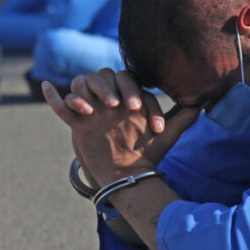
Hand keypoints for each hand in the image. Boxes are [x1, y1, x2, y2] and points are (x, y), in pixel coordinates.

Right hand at [43, 70, 200, 185]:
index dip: (137, 95)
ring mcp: (92, 108)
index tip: (150, 124)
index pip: (129, 82)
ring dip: (83, 91)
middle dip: (109, 88)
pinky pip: (61, 105)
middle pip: (102, 76)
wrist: (128, 173)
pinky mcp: (77, 122)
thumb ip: (183, 118)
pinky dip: (53, 96)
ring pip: (80, 84)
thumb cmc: (148, 152)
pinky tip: (47, 87)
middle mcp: (110, 98)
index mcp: (129, 96)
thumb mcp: (168, 135)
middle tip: (120, 109)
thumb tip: (202, 103)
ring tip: (91, 110)